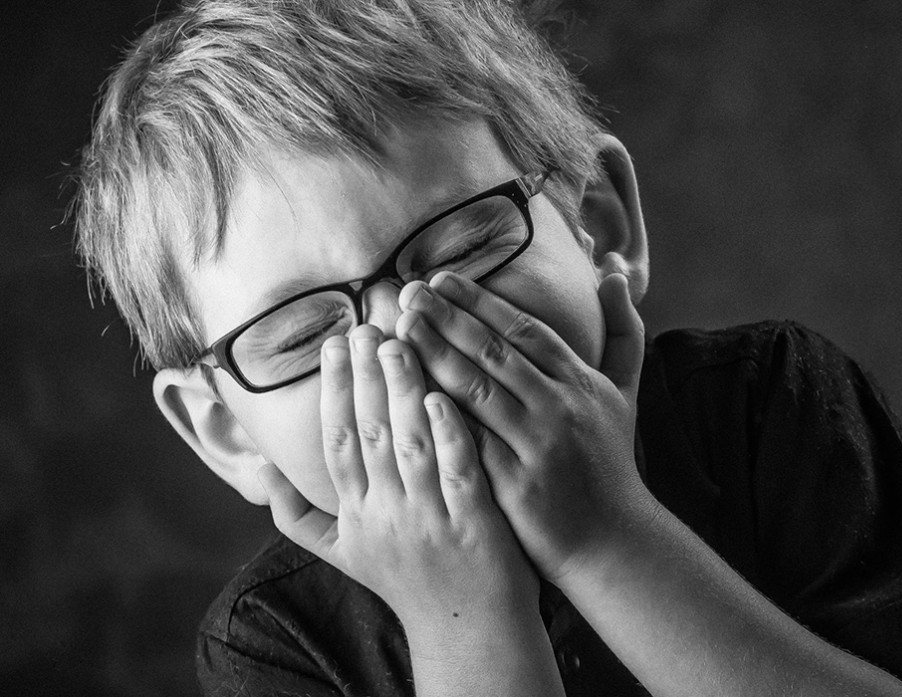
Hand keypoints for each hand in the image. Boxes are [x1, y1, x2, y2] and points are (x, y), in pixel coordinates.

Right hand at [258, 325, 537, 630]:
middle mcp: (386, 515)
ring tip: (400, 341)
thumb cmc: (406, 582)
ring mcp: (430, 520)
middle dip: (364, 376)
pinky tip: (442, 394)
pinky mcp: (474, 525)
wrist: (466, 631)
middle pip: (370, 434)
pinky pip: (458, 470)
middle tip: (365, 326)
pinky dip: (449, 432)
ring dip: (403, 390)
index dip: (333, 391)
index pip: (337, 441)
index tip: (334, 345)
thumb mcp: (343, 554)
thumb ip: (297, 516)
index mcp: (356, 515)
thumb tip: (261, 472)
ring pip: (410, 444)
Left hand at [396, 272, 650, 582]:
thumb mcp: (625, 392)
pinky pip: (468, 443)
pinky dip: (437, 416)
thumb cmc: (608, 459)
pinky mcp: (516, 486)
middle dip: (448, 318)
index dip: (479, 301)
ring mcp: (538, 447)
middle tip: (408, 291)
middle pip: (495, 353)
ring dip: (434, 355)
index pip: (524, 329)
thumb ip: (623, 331)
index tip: (440, 279)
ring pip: (477, 391)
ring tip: (398, 329)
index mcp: (580, 382)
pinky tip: (403, 394)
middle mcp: (560, 408)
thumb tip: (617, 272)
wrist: (612, 540)